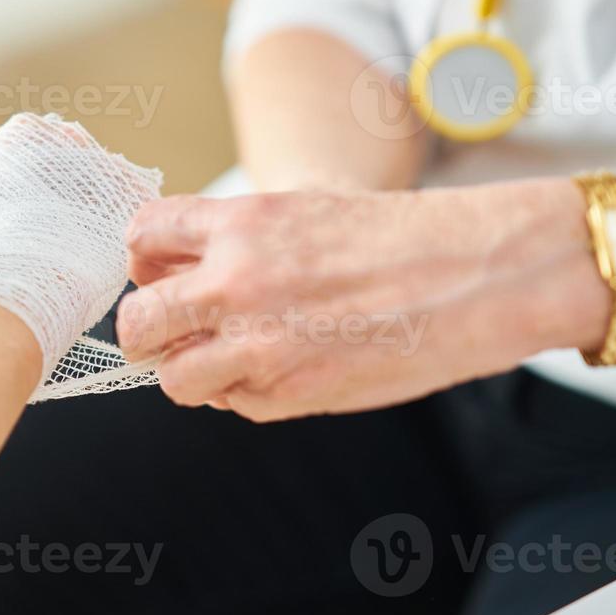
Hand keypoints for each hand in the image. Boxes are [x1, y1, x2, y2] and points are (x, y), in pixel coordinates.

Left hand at [116, 180, 612, 421]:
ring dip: (191, 373)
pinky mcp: (287, 394)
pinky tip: (289, 369)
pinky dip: (246, 394)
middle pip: (136, 322)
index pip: (141, 237)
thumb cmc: (398, 240)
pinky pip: (232, 404)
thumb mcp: (305, 210)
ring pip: (173, 378)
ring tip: (230, 359)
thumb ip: (234, 240)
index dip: (143, 262)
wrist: (479, 275)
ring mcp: (258, 345)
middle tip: (171, 334)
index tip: (159, 274)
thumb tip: (172, 273)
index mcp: (241, 223)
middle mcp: (236, 283)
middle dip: (147, 332)